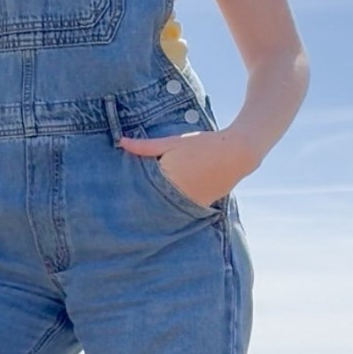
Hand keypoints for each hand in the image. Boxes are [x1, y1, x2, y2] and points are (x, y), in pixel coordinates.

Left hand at [118, 128, 255, 206]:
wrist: (237, 153)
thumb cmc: (202, 144)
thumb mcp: (172, 142)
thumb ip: (146, 146)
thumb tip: (120, 142)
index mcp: (168, 179)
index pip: (141, 190)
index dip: (128, 193)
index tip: (115, 199)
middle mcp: (179, 196)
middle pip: (153, 202)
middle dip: (141, 202)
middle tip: (121, 209)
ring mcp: (191, 204)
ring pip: (166, 208)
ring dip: (157, 206)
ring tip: (139, 210)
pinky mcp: (200, 207)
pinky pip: (180, 208)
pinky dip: (172, 206)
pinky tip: (165, 204)